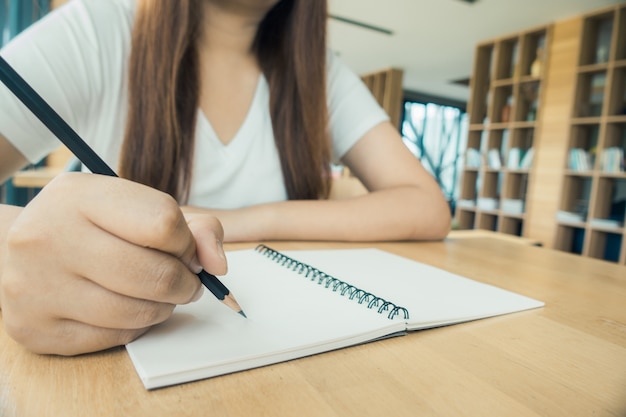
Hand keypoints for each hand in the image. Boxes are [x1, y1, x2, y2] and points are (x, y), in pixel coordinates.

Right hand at [0, 173, 225, 354]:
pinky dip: (136, 326)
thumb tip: (218, 265)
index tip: (184, 248)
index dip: (187, 242)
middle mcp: (49, 237)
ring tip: (160, 294)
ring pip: (138, 312)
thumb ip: (192, 226)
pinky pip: (114, 337)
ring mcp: (36, 286)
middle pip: (156, 274)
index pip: (163, 223)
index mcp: (78, 196)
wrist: (13, 251)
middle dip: (186, 282)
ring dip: (165, 307)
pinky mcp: (35, 329)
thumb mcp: (132, 207)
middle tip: (186, 281)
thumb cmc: (89, 227)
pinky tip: (129, 309)